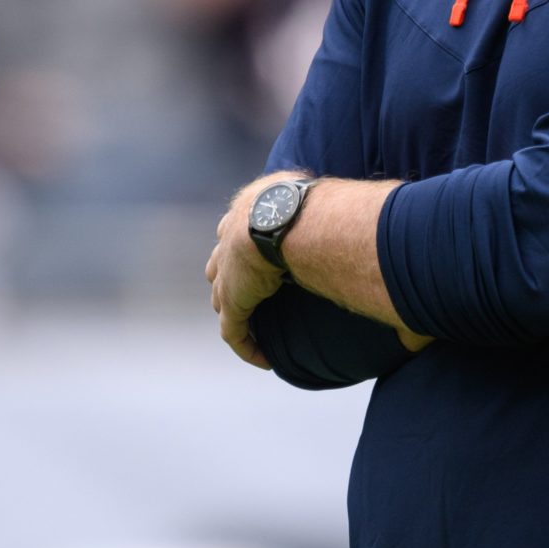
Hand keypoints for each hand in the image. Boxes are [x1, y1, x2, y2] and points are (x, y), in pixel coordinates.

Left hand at [206, 172, 299, 368]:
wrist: (279, 219)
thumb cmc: (297, 199)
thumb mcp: (298, 187)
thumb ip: (304, 195)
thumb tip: (327, 196)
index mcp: (242, 213)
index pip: (234, 234)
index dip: (244, 248)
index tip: (261, 257)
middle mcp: (227, 244)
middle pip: (221, 267)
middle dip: (232, 279)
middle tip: (256, 292)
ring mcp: (227, 276)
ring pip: (223, 299)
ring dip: (237, 312)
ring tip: (258, 326)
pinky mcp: (233, 303)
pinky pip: (234, 333)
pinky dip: (247, 347)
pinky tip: (265, 360)